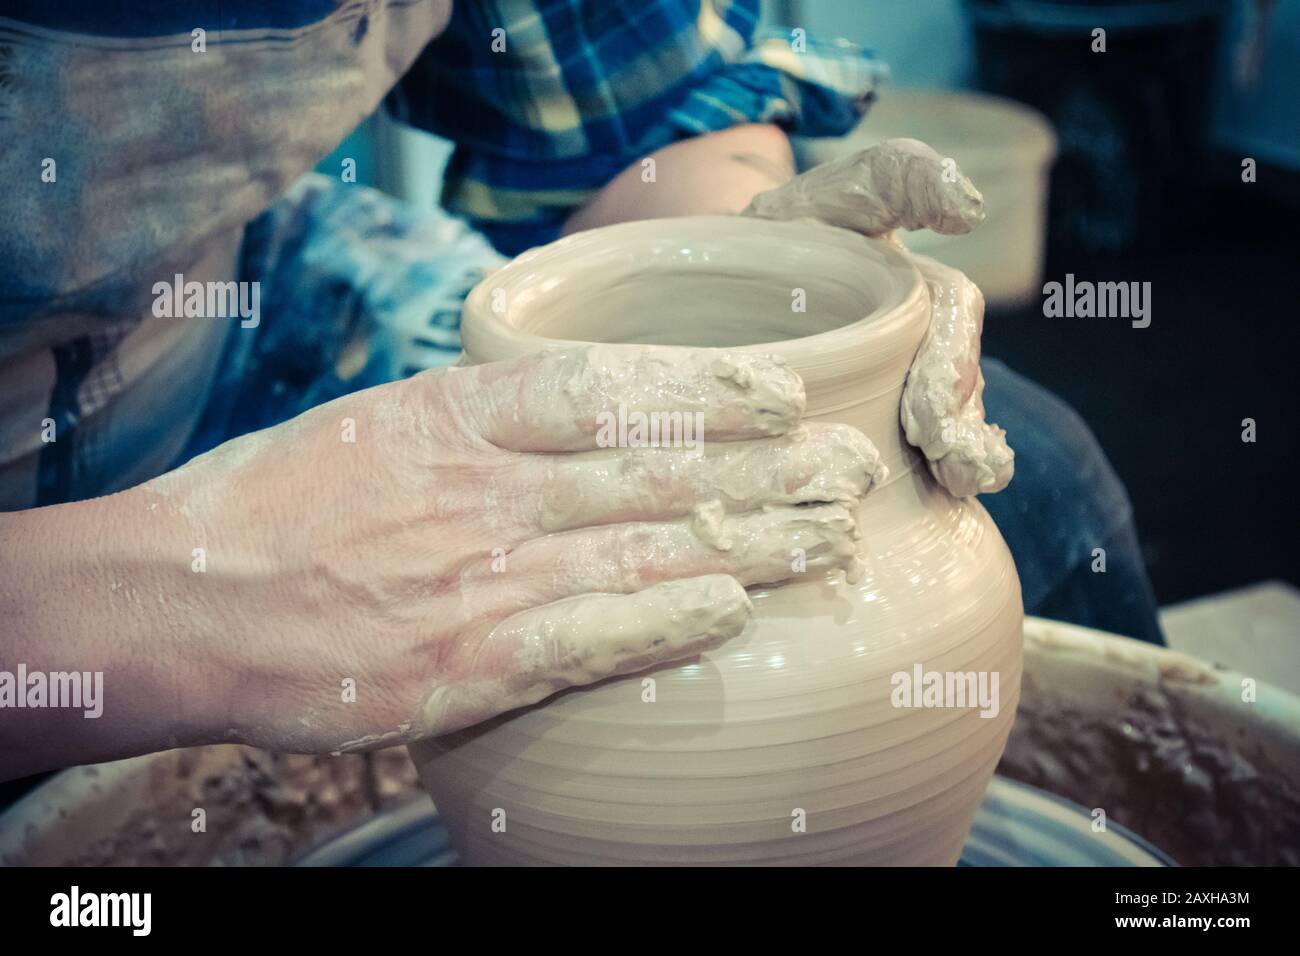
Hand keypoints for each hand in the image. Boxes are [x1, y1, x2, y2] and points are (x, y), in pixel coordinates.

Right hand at [128, 345, 881, 755]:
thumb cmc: (270, 505)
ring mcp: (476, 577)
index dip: (709, 385)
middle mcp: (480, 487)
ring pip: (641, 550)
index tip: (784, 388)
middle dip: (768, 466)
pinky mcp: (462, 664)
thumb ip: (477, 419)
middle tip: (853, 464)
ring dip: (751, 543)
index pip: (610, 386)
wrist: (175, 600)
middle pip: (655, 469)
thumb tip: (578, 406)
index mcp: (452, 415)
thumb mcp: (372, 423)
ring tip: (834, 535)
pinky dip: (664, 622)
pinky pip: (585, 638)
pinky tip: (736, 611)